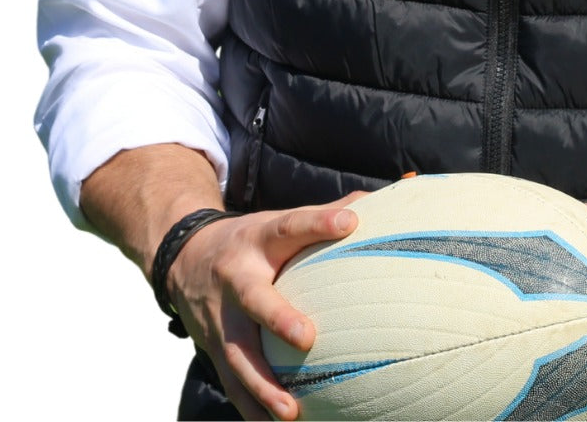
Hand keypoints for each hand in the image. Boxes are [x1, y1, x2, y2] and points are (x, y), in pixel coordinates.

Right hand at [166, 196, 362, 420]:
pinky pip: (231, 383)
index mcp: (260, 239)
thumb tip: (403, 187)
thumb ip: (333, 211)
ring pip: (237, 354)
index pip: (291, 226)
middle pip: (255, 298)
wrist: (184, 258)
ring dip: (262, 386)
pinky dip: (251, 409)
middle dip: (278, 318)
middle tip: (308, 338)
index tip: (350, 221)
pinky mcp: (213, 349)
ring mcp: (220, 318)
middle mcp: (237, 278)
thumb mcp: (282, 220)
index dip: (319, 222)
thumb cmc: (255, 240)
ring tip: (291, 412)